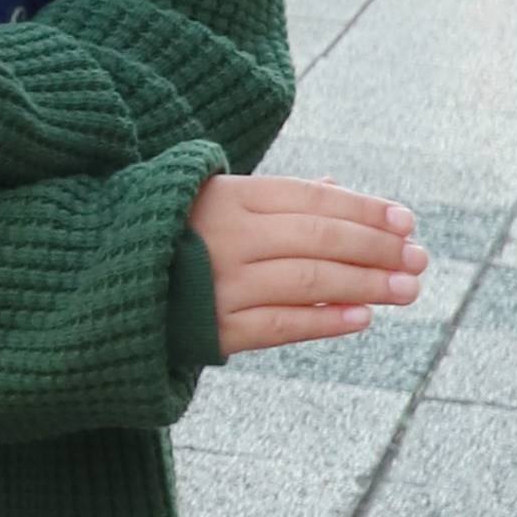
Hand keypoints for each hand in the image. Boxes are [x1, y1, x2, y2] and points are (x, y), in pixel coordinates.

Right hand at [188, 175, 426, 352]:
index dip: (363, 209)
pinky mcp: (214, 328)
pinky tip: (361, 317)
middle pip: (319, 239)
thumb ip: (275, 196)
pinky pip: (281, 325)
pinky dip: (325, 320)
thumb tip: (336, 188)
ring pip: (309, 281)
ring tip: (407, 288)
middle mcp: (228, 238)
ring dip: (366, 285)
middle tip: (419, 258)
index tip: (406, 220)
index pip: (312, 199)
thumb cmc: (169, 231)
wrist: (97, 277)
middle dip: (377, 248)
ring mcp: (221, 285)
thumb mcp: (213, 196)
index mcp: (228, 198)